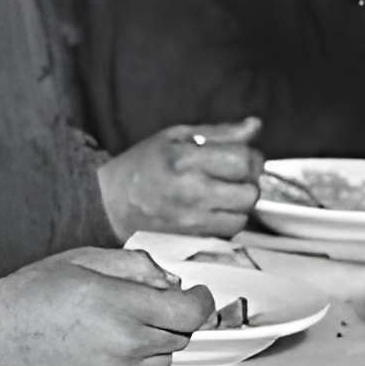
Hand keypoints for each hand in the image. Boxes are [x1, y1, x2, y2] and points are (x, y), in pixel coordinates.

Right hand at [0, 250, 211, 365]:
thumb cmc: (33, 295)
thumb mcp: (85, 260)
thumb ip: (136, 266)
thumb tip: (171, 283)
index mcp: (122, 306)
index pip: (190, 312)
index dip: (201, 302)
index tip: (197, 296)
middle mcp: (124, 345)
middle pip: (180, 337)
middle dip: (172, 319)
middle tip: (147, 307)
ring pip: (162, 363)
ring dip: (154, 346)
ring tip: (121, 330)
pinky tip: (105, 352)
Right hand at [96, 119, 263, 237]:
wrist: (109, 203)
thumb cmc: (143, 165)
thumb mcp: (176, 136)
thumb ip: (220, 133)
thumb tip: (255, 126)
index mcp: (185, 160)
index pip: (242, 160)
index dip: (251, 157)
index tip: (242, 156)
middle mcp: (190, 192)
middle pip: (249, 192)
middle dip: (248, 182)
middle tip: (234, 176)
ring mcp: (191, 220)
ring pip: (242, 217)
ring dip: (240, 205)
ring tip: (224, 194)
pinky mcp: (190, 239)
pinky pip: (227, 233)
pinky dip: (228, 221)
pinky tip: (214, 210)